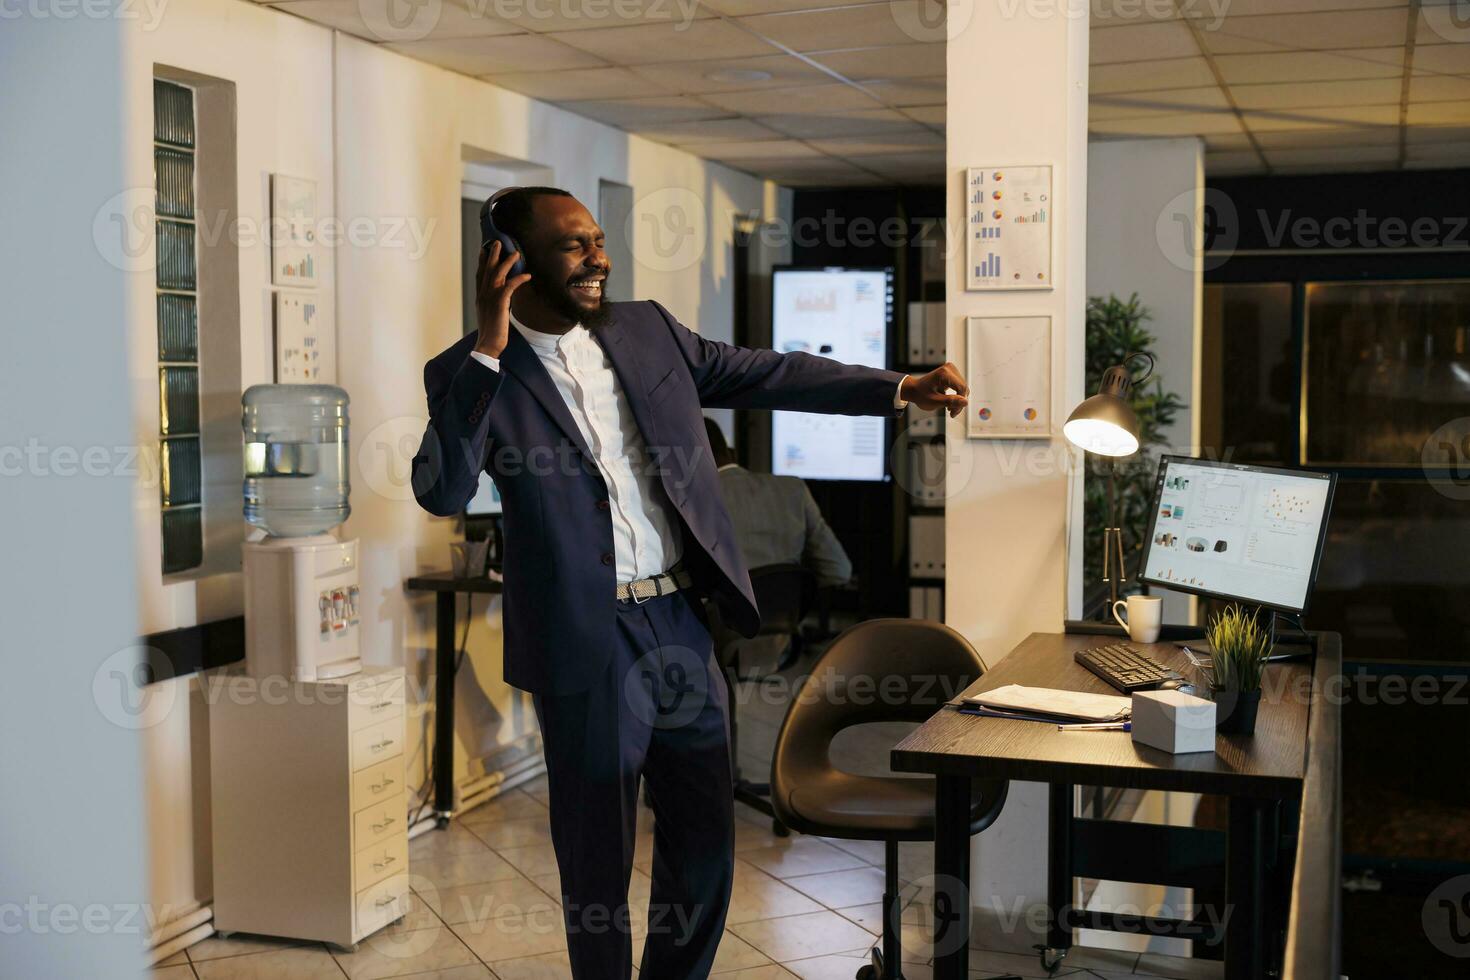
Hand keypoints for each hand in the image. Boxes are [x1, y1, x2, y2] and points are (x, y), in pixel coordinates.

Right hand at [474, 240, 531, 358]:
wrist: (488, 345)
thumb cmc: (491, 333)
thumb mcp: (491, 314)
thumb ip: (495, 303)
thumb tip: (503, 298)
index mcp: (480, 297)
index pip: (480, 276)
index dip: (482, 262)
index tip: (483, 250)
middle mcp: (483, 295)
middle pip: (487, 270)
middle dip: (492, 255)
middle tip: (498, 242)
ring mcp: (490, 298)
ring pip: (497, 274)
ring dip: (507, 262)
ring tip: (516, 253)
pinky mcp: (500, 304)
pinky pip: (509, 286)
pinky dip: (518, 279)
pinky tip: (527, 275)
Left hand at [902, 363, 968, 417]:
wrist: (913, 389)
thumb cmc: (920, 395)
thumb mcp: (934, 401)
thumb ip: (950, 401)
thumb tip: (966, 402)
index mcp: (944, 373)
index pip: (961, 387)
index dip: (960, 402)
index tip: (953, 413)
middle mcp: (949, 368)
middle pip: (963, 388)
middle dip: (959, 402)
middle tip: (951, 413)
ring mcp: (951, 370)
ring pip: (963, 388)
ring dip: (958, 400)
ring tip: (949, 409)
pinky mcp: (952, 374)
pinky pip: (960, 387)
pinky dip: (956, 396)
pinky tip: (949, 403)